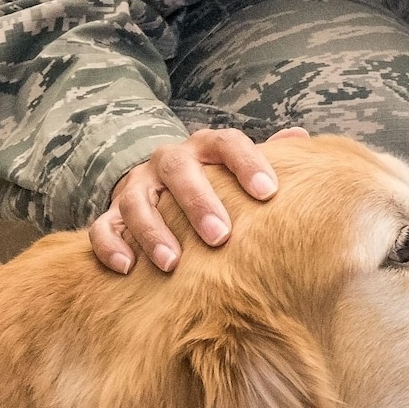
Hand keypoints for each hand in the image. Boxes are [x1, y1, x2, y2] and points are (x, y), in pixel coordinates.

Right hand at [90, 126, 308, 274]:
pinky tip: (126, 268)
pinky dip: (110, 245)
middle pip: (178, 170)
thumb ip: (267, 156)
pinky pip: (103, 226)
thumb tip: (305, 139)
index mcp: (204, 148)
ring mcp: (137, 187)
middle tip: (220, 236)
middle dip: (198, 202)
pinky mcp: (112, 214)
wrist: (157, 183)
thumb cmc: (213, 184)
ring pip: (138, 201)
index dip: (247, 163)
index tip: (267, 192)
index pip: (226, 143)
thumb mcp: (235, 167)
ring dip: (153, 231)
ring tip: (172, 263)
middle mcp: (168, 162)